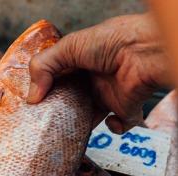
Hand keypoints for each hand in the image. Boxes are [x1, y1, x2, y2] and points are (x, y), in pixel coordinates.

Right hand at [27, 14, 172, 132]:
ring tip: (70, 131)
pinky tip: (109, 121)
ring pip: (92, 117)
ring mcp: (110, 95)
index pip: (59, 81)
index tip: (34, 104)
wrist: (146, 51)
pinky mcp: (127, 108)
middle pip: (72, 102)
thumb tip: (32, 97)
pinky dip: (114, 128)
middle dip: (61, 113)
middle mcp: (94, 80)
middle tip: (47, 123)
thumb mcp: (68, 47)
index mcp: (80, 64)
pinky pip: (120, 126)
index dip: (46, 92)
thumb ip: (43, 66)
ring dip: (82, 125)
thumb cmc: (112, 41)